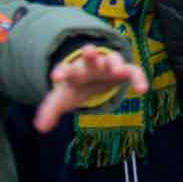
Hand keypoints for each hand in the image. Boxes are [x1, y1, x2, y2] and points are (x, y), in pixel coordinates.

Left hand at [33, 47, 147, 133]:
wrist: (95, 74)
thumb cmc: (78, 85)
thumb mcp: (64, 97)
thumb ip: (50, 111)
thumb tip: (40, 129)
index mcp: (75, 70)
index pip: (66, 69)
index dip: (61, 72)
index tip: (55, 77)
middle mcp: (92, 64)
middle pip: (90, 57)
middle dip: (89, 53)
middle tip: (89, 52)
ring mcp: (109, 65)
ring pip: (113, 59)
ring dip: (115, 63)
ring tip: (117, 71)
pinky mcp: (125, 70)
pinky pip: (134, 71)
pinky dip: (139, 78)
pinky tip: (142, 90)